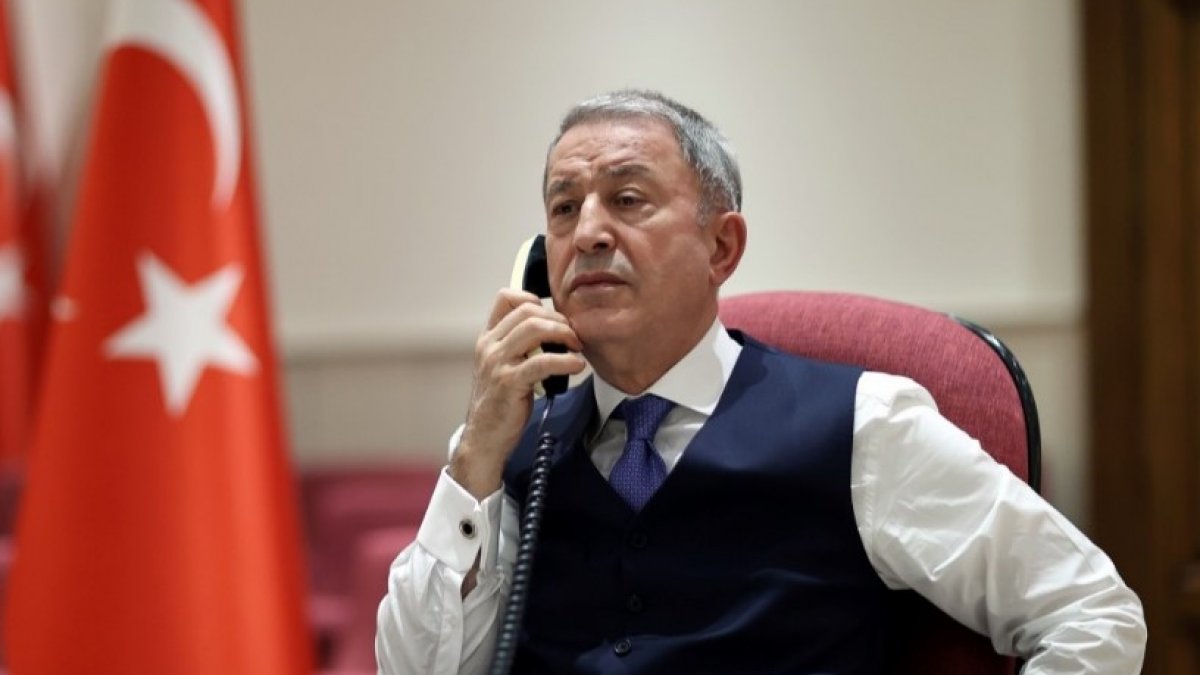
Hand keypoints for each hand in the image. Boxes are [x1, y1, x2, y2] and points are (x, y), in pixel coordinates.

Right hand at [450, 289, 585, 499]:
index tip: (553, 317)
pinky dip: (566, 360)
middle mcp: (489, 346)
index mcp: (488, 339)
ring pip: (535, 328)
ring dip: (564, 334)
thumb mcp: (501, 367)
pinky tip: (577, 366)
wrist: (484, 438)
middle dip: (558, 318)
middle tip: (574, 335)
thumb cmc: (499, 405)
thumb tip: (554, 330)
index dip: (534, 300)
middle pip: (528, 310)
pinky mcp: (509, 382)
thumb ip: (518, 347)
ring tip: (577, 347)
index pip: (506, 298)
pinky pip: (543, 361)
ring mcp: (497, 363)